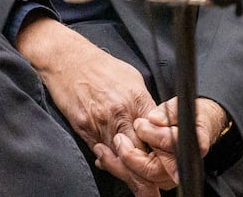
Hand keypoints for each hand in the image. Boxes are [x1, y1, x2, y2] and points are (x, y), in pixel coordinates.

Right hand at [16, 19, 173, 192]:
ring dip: (132, 177)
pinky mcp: (85, 129)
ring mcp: (101, 124)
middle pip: (140, 155)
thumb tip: (156, 124)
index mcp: (138, 101)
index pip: (158, 137)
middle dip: (151, 175)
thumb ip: (145, 105)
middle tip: (157, 191)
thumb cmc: (102, 68)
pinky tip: (116, 170)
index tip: (173, 170)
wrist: (69, 60)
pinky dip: (110, 164)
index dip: (167, 158)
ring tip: (144, 192)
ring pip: (121, 160)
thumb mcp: (133, 80)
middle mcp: (121, 115)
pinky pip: (101, 153)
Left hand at [114, 97, 228, 186]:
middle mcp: (180, 166)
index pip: (170, 146)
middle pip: (151, 171)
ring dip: (120, 165)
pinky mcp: (156, 176)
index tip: (140, 125)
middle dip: (130, 156)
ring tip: (103, 151)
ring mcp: (167, 175)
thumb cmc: (192, 115)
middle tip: (118, 139)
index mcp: (191, 145)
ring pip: (142, 179)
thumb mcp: (182, 106)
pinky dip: (121, 168)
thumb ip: (169, 112)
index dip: (154, 137)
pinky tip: (106, 158)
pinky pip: (136, 178)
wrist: (199, 126)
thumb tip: (155, 119)